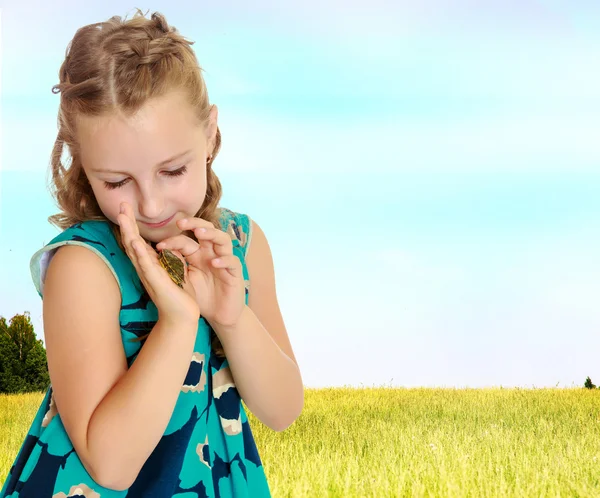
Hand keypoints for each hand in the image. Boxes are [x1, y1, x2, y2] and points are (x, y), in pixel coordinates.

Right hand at [117, 202, 199, 325]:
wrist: (182, 317)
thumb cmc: (178, 295)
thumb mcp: (173, 270)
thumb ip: (168, 258)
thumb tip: (165, 245)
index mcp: (149, 264)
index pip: (137, 241)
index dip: (131, 225)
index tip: (127, 208)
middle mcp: (145, 268)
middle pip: (131, 242)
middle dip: (126, 223)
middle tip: (121, 205)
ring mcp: (148, 275)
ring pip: (134, 250)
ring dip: (128, 233)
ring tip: (122, 217)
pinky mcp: (155, 282)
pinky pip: (146, 265)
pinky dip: (140, 253)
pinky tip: (135, 242)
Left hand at [155, 217, 244, 328]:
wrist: (219, 314)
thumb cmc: (202, 295)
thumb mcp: (185, 279)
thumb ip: (175, 265)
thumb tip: (157, 252)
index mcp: (198, 254)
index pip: (187, 240)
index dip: (173, 239)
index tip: (159, 246)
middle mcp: (212, 253)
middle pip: (207, 229)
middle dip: (195, 223)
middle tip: (180, 223)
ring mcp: (225, 261)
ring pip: (223, 239)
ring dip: (211, 234)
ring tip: (199, 233)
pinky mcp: (235, 273)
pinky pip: (233, 261)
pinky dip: (224, 260)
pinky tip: (214, 262)